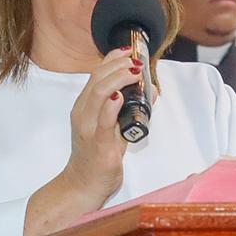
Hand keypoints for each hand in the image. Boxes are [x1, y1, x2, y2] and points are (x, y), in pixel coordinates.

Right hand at [64, 45, 143, 200]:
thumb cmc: (97, 156)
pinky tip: (120, 96)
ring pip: (98, 93)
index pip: (96, 74)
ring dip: (117, 79)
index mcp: (85, 106)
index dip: (112, 58)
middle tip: (136, 58)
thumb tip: (153, 89)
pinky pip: (102, 121)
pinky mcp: (96, 143)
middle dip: (118, 64)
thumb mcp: (114, 127)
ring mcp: (88, 127)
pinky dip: (111, 106)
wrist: (82, 185)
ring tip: (134, 71)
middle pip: (97, 79)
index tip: (129, 50)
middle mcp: (83, 113)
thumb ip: (129, 108)